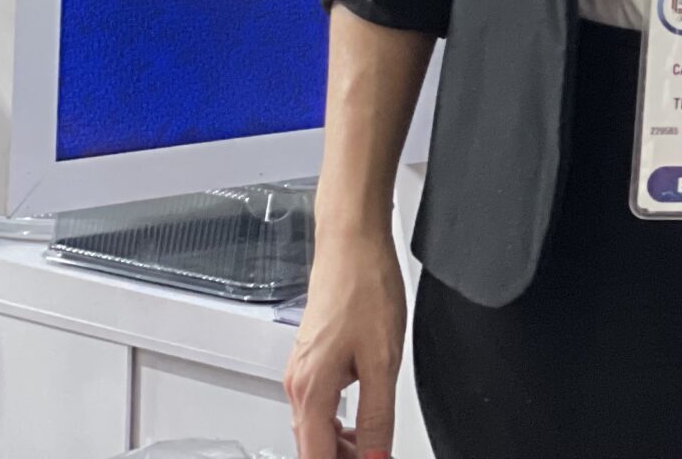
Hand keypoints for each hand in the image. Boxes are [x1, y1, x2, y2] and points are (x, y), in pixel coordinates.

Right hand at [286, 227, 405, 458]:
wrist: (352, 243)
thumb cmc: (365, 288)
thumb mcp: (383, 360)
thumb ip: (378, 416)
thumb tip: (376, 456)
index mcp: (311, 392)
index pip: (315, 458)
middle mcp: (298, 386)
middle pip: (312, 448)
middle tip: (377, 457)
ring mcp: (302, 371)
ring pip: (315, 428)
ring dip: (342, 445)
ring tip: (374, 447)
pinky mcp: (312, 358)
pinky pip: (320, 406)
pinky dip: (339, 423)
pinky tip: (363, 421)